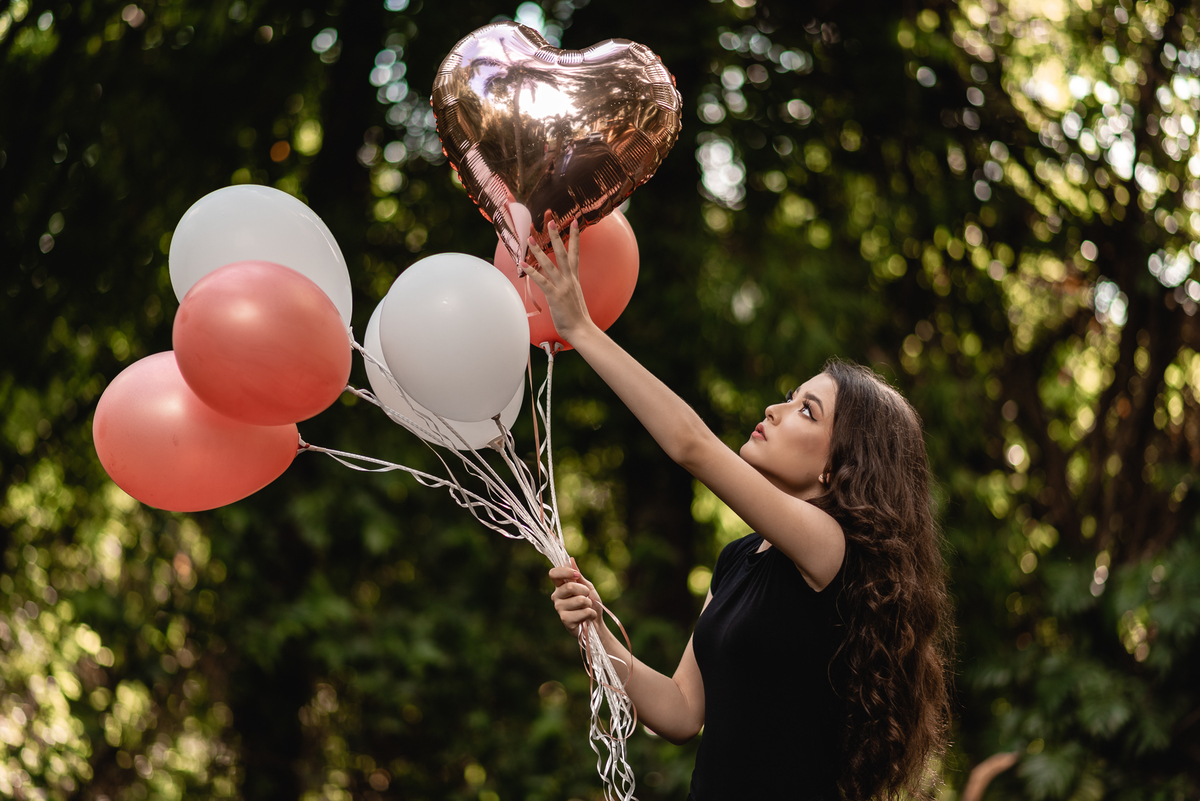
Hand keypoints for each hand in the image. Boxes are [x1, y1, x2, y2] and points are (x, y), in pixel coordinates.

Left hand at [526, 220, 593, 344]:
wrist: (582, 330)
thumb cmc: (578, 317)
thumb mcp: (575, 297)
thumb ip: (569, 286)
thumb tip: (564, 283)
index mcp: (574, 279)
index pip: (575, 253)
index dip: (575, 237)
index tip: (575, 222)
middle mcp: (569, 279)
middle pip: (562, 253)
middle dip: (556, 236)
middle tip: (550, 221)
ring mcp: (562, 287)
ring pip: (549, 264)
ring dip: (539, 250)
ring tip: (530, 238)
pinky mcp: (554, 296)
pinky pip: (541, 281)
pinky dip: (532, 272)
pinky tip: (523, 264)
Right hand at [549, 557, 601, 636]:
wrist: (596, 623)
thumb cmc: (591, 604)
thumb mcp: (587, 586)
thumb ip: (578, 575)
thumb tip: (571, 559)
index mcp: (560, 586)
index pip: (553, 574)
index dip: (565, 571)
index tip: (577, 575)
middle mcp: (556, 597)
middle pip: (569, 586)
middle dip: (584, 591)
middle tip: (587, 596)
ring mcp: (559, 609)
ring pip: (579, 600)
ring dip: (589, 604)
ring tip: (587, 608)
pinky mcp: (565, 620)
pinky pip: (583, 612)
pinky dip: (591, 614)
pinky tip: (588, 618)